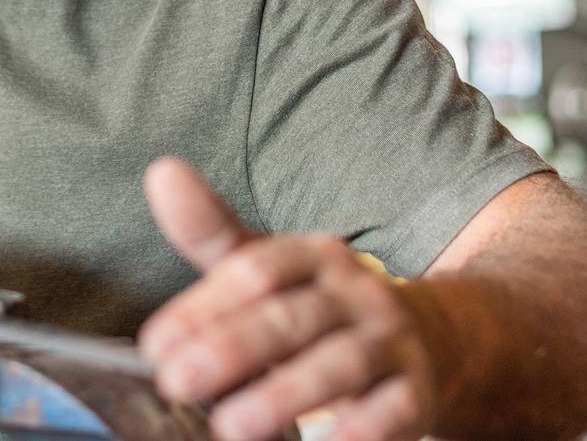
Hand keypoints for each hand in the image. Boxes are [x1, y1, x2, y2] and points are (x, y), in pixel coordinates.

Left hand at [137, 159, 435, 440]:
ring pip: (340, 364)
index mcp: (314, 255)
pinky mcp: (416, 393)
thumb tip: (161, 171)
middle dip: (232, 349)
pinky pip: (391, 411)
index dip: (204, 306)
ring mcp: (390, 341)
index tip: (155, 345)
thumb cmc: (319, 308)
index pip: (257, 270)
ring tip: (231, 425)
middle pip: (292, 317)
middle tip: (175, 381)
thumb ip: (211, 233)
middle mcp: (356, 291)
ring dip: (284, 395)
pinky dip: (358, 430)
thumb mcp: (267, 269)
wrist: (431, 340)